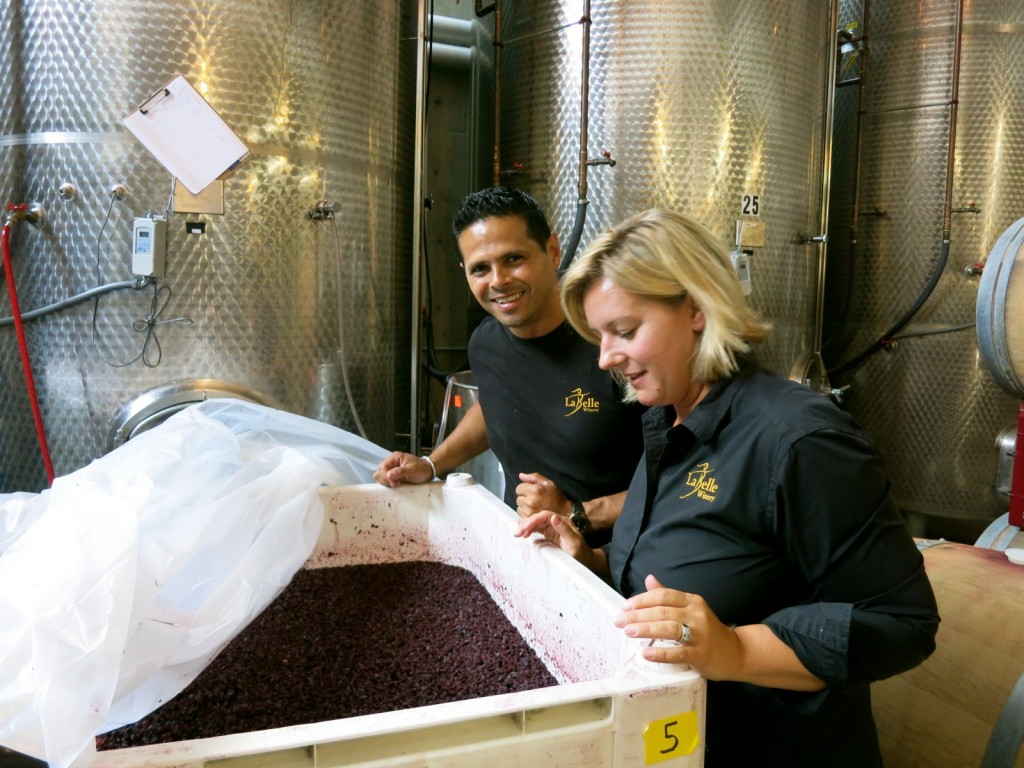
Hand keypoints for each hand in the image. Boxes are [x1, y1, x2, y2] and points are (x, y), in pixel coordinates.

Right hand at [373, 452, 432, 487]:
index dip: (385, 476)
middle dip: (385, 480)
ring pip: (381, 477)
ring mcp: (391, 469)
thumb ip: (400, 472)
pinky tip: (396, 485)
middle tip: (396, 484)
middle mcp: (391, 462)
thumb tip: (389, 475)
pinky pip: (386, 481)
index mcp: (394, 457)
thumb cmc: (422, 468)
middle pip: (379, 472)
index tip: (394, 483)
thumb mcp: (412, 469)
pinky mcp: (393, 476)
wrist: (428, 471)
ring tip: (397, 484)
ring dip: (387, 482)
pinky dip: (389, 484)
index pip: (382, 466)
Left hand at [515, 472, 569, 522]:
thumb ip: (533, 477)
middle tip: (535, 501)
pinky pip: (520, 519)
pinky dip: (525, 517)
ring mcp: (529, 513)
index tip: (532, 492)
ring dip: (525, 509)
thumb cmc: (557, 497)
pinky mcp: (530, 522)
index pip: (518, 489)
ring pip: (519, 509)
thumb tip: (521, 476)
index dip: (525, 490)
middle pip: (518, 499)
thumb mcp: (548, 483)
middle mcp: (530, 502)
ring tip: (536, 508)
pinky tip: (534, 515)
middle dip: (525, 499)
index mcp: (534, 491)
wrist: (565, 513)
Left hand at [615, 574, 741, 679]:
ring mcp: (700, 634)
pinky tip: (646, 653)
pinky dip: (660, 653)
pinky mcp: (701, 654)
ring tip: (628, 632)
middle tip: (619, 621)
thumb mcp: (690, 609)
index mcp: (692, 601)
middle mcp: (696, 614)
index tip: (625, 607)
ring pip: (669, 628)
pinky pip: (678, 653)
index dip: (642, 599)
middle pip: (663, 611)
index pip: (663, 595)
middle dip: (638, 615)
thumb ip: (668, 596)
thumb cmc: (707, 630)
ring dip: (646, 629)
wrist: (736, 653)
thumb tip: (648, 578)